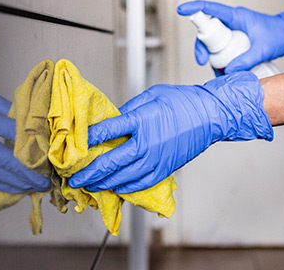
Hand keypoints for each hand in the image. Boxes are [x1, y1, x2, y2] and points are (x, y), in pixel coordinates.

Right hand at [0, 75, 48, 192]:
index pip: (13, 133)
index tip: (49, 147)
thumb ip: (6, 107)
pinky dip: (6, 187)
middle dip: (30, 173)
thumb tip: (28, 117)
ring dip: (21, 184)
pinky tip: (18, 189)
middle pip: (9, 163)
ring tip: (37, 187)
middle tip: (47, 179)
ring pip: (0, 177)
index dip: (32, 142)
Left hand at [68, 71, 272, 192]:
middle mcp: (146, 143)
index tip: (72, 145)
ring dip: (103, 183)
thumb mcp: (151, 95)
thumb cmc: (182, 101)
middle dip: (89, 172)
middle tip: (73, 178)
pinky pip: (140, 184)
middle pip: (110, 162)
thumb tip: (112, 121)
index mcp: (140, 120)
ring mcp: (156, 159)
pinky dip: (125, 188)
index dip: (86, 139)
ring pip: (123, 178)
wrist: (210, 116)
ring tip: (89, 186)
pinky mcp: (165, 169)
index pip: (106, 131)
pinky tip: (114, 188)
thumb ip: (129, 110)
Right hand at [177, 1, 283, 73]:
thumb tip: (228, 71)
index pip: (211, 9)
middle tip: (204, 62)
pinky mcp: (236, 38)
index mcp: (236, 16)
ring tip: (219, 72)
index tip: (181, 10)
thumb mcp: (263, 49)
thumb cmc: (280, 35)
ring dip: (212, 56)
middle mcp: (232, 21)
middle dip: (202, 47)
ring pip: (214, 41)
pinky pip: (222, 47)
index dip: (195, 8)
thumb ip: (246, 60)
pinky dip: (221, 58)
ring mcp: (233, 30)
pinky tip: (226, 71)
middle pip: (208, 31)